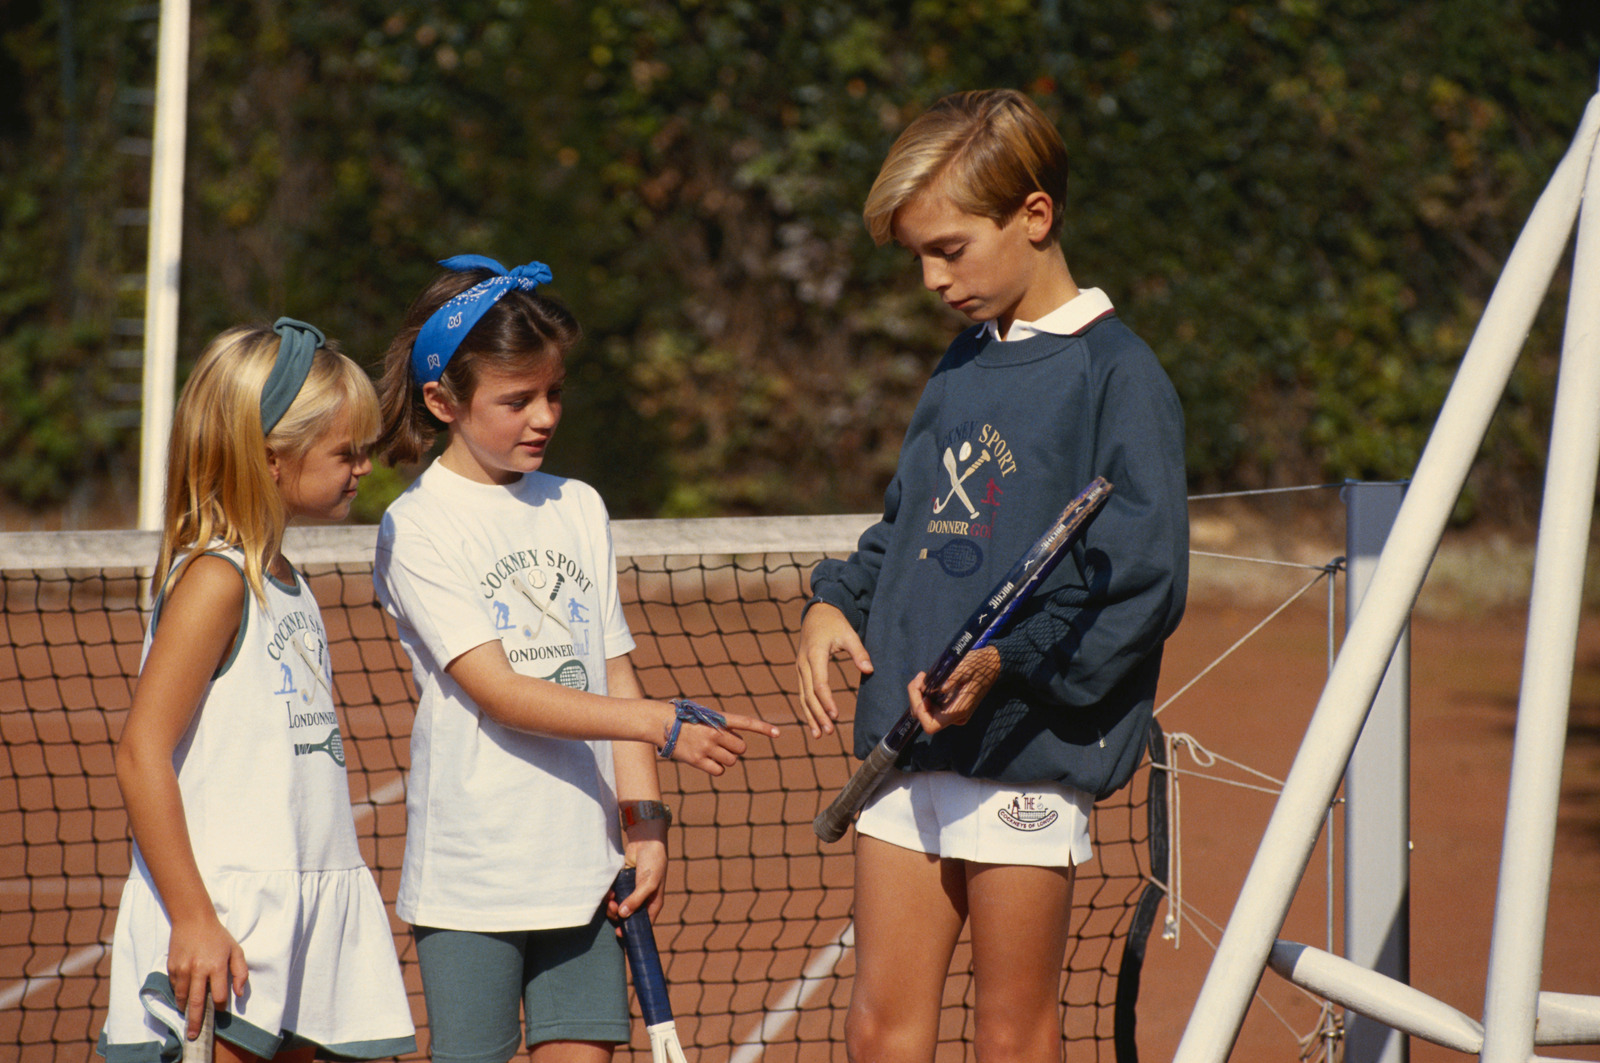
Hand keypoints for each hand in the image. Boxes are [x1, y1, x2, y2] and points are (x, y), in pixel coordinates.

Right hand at [166, 913, 247, 1039]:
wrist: (193, 919)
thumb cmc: (218, 936)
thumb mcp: (235, 950)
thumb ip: (240, 972)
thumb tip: (240, 994)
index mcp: (216, 966)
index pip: (219, 995)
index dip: (221, 1005)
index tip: (221, 1009)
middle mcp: (198, 970)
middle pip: (196, 1003)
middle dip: (196, 1021)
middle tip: (194, 1034)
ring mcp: (182, 970)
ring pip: (182, 997)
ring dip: (185, 1009)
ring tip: (188, 1016)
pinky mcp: (171, 968)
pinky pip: (174, 987)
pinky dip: (179, 994)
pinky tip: (184, 995)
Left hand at [611, 836, 666, 923]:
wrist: (646, 840)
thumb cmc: (654, 862)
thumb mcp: (649, 883)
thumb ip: (636, 899)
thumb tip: (623, 914)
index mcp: (653, 903)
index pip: (643, 923)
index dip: (632, 930)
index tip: (620, 933)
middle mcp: (642, 899)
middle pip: (628, 916)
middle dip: (618, 915)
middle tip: (613, 907)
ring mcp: (632, 891)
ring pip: (619, 907)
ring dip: (612, 906)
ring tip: (610, 898)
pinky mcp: (623, 883)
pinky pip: (614, 895)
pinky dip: (610, 895)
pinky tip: (609, 891)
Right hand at [664, 707, 779, 775]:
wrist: (661, 723)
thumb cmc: (685, 719)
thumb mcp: (706, 717)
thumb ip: (723, 728)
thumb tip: (737, 744)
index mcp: (718, 718)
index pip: (745, 722)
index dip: (763, 728)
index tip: (778, 733)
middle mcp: (714, 732)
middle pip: (741, 748)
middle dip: (735, 749)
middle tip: (721, 745)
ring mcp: (706, 747)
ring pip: (731, 761)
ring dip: (726, 759)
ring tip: (711, 752)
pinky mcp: (697, 760)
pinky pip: (719, 771)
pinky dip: (717, 768)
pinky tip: (706, 761)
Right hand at [794, 602, 872, 737]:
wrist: (817, 613)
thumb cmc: (835, 623)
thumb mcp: (849, 633)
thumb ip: (859, 652)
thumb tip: (869, 670)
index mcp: (815, 654)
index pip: (819, 683)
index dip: (827, 701)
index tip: (835, 715)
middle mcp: (803, 664)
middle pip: (809, 694)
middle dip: (818, 714)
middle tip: (829, 731)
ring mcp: (800, 668)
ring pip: (803, 697)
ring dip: (811, 716)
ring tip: (820, 735)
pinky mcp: (801, 672)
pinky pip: (802, 693)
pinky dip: (807, 710)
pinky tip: (813, 724)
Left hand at [908, 646, 1000, 734]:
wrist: (993, 665)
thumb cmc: (979, 665)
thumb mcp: (964, 667)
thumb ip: (949, 679)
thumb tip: (932, 688)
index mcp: (958, 711)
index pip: (930, 725)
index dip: (920, 711)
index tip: (922, 690)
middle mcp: (954, 716)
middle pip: (924, 717)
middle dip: (916, 697)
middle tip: (920, 676)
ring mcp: (952, 713)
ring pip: (926, 711)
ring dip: (919, 694)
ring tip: (923, 676)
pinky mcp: (951, 707)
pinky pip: (932, 706)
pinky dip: (926, 694)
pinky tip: (928, 680)